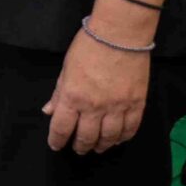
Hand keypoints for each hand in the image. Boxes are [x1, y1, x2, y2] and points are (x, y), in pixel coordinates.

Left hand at [45, 30, 149, 152]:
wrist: (120, 36)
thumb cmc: (88, 47)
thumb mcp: (66, 69)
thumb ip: (58, 93)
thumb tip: (48, 111)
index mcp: (72, 97)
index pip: (61, 127)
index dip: (57, 140)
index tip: (55, 146)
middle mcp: (94, 107)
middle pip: (86, 136)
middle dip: (80, 146)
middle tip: (78, 149)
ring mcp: (117, 107)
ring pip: (109, 137)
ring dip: (102, 145)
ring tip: (97, 148)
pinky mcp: (137, 104)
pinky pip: (131, 128)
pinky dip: (123, 137)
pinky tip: (118, 139)